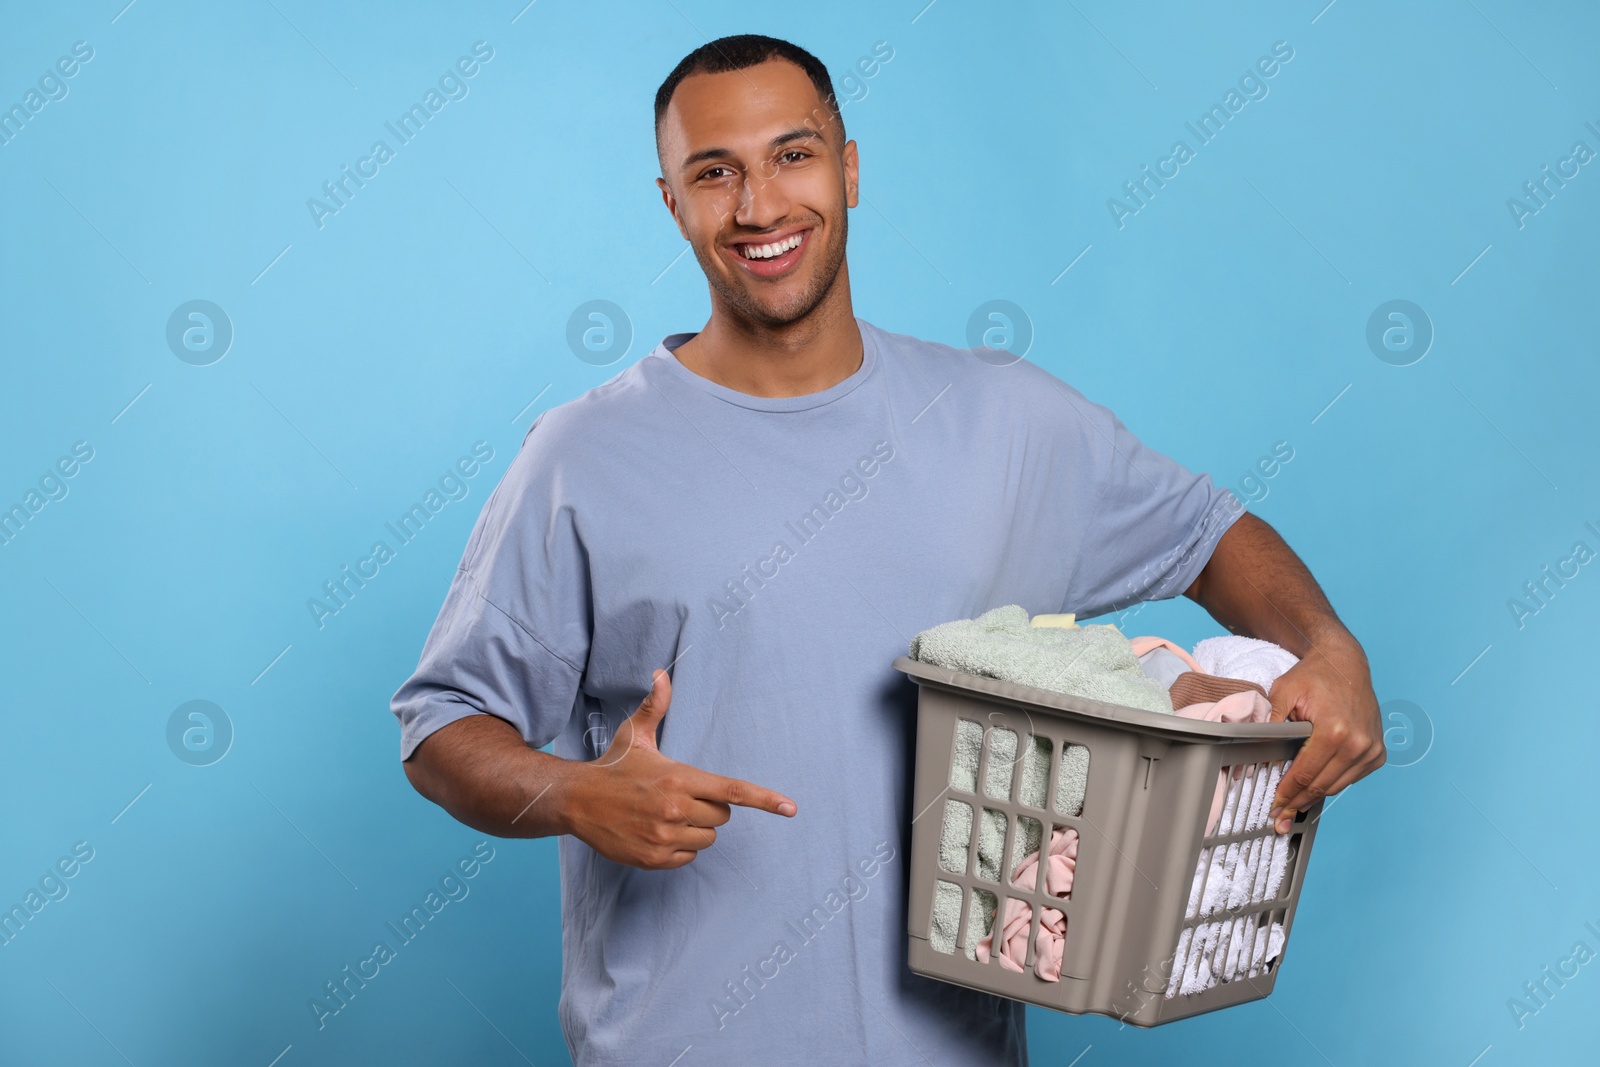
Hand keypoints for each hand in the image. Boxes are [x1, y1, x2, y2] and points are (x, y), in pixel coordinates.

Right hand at [566, 669, 796, 868]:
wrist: (575, 800)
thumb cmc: (613, 766)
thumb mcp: (635, 734)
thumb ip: (655, 706)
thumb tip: (661, 673)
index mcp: (679, 777)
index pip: (732, 790)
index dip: (765, 799)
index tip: (790, 808)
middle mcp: (676, 809)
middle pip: (723, 816)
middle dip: (710, 808)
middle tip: (681, 797)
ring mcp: (665, 837)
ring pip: (708, 838)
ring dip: (695, 829)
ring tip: (666, 814)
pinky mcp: (654, 858)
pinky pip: (688, 857)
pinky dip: (679, 848)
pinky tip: (656, 832)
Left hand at [1266, 636, 1384, 832]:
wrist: (1346, 663)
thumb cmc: (1314, 676)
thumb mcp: (1283, 692)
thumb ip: (1271, 722)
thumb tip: (1260, 752)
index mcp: (1334, 731)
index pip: (1305, 774)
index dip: (1287, 793)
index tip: (1274, 807)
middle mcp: (1357, 744)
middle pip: (1321, 786)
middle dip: (1297, 803)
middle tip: (1280, 817)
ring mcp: (1371, 750)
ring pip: (1337, 786)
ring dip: (1314, 797)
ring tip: (1293, 807)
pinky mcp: (1377, 753)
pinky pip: (1351, 778)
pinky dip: (1333, 783)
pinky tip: (1315, 787)